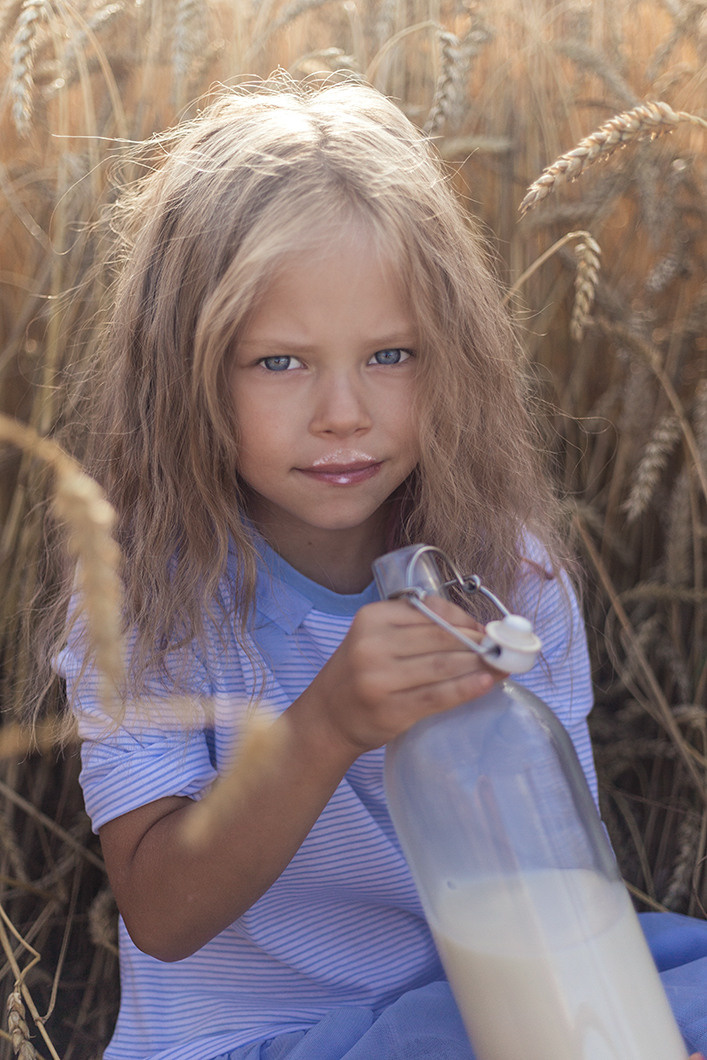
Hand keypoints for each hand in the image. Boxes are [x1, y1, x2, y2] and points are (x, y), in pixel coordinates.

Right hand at [308, 596, 499, 758]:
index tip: (485, 630)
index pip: (430, 611)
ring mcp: (379, 679)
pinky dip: (466, 689)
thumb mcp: (375, 637)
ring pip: (443, 666)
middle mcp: (373, 645)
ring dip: (479, 665)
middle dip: (478, 643)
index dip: (465, 619)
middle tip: (502, 648)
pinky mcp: (390, 709)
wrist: (326, 718)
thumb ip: (414, 628)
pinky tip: (486, 684)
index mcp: (372, 618)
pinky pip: (437, 696)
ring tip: (502, 665)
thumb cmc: (359, 674)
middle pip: (440, 638)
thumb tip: (475, 629)